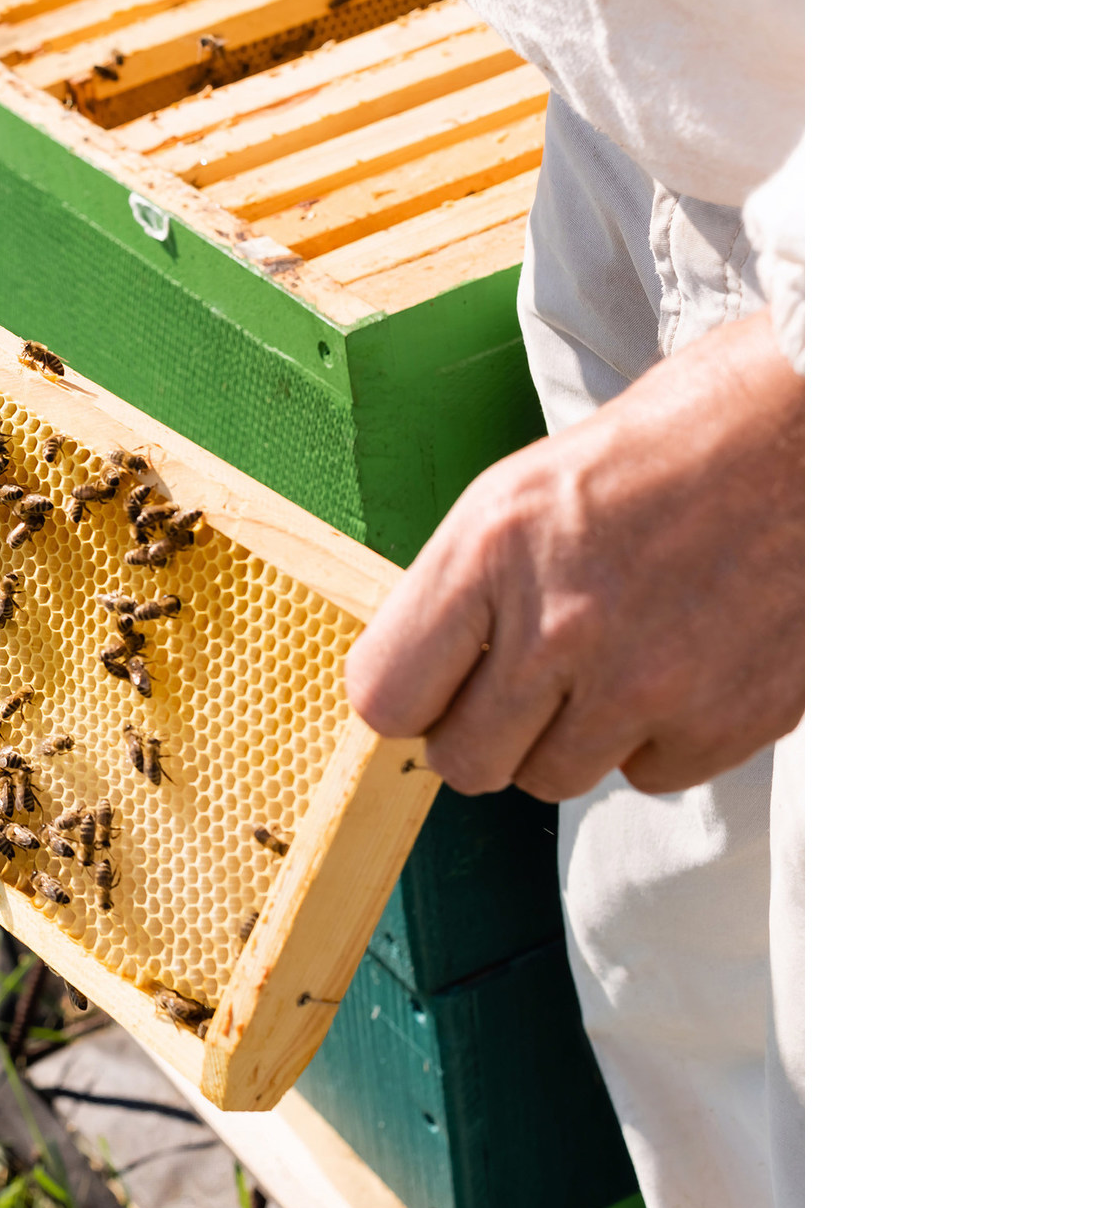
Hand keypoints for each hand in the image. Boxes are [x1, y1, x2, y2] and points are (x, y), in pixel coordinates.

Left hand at [345, 313, 802, 800]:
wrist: (823, 429)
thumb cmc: (677, 441)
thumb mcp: (532, 486)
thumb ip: (469, 588)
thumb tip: (423, 677)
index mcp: (492, 549)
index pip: (384, 697)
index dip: (407, 698)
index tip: (434, 686)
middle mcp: (561, 624)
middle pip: (463, 761)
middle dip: (484, 732)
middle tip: (524, 682)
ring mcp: (646, 683)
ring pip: (552, 778)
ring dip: (571, 736)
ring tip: (616, 655)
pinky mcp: (725, 721)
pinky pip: (647, 774)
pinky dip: (657, 737)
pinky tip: (684, 662)